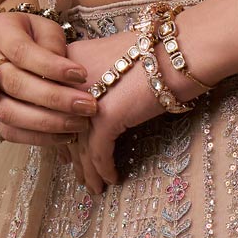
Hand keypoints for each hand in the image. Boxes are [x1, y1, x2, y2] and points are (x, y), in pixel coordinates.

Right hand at [0, 11, 97, 150]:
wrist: (10, 49)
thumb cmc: (35, 38)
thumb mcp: (47, 30)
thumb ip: (53, 46)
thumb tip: (63, 73)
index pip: (21, 51)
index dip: (51, 66)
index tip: (82, 75)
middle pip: (14, 84)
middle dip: (55, 98)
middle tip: (88, 106)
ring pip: (8, 113)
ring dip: (48, 123)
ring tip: (79, 124)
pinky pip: (6, 131)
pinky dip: (37, 137)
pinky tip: (64, 136)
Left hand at [64, 27, 209, 193]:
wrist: (180, 50)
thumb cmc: (158, 51)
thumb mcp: (116, 58)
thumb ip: (99, 77)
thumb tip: (96, 104)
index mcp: (69, 62)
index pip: (57, 104)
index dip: (60, 131)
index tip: (65, 150)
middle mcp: (70, 81)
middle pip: (64, 126)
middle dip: (72, 155)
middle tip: (77, 173)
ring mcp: (85, 99)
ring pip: (79, 144)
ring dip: (88, 171)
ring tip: (94, 188)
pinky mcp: (105, 116)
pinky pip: (99, 153)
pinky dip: (105, 170)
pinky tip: (112, 180)